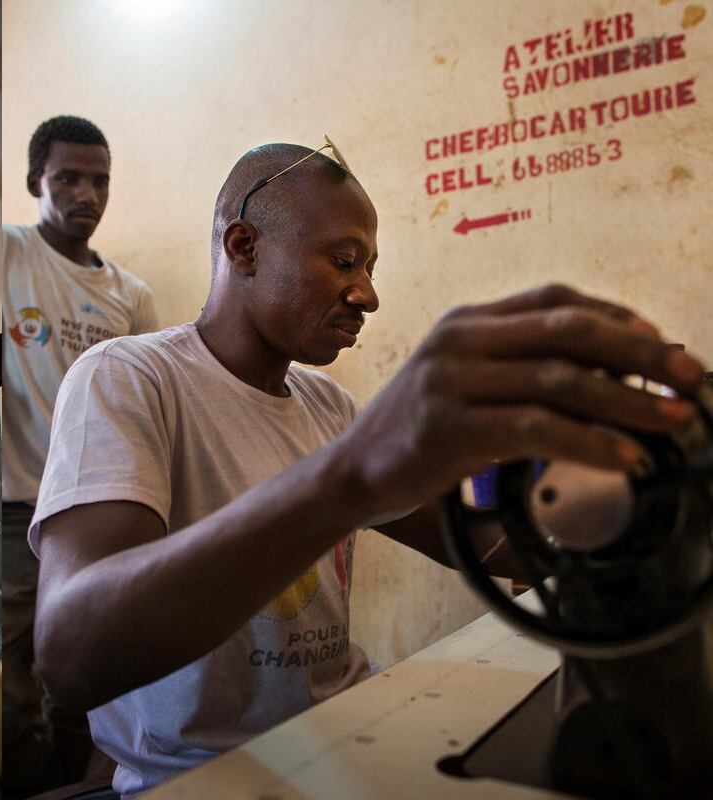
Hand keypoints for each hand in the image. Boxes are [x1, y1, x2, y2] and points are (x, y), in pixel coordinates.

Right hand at [336, 284, 704, 518]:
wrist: (350, 473)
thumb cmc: (416, 434)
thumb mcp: (463, 385)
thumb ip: (519, 371)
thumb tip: (610, 379)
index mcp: (466, 322)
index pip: (556, 300)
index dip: (620, 317)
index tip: (667, 344)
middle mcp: (458, 340)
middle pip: (569, 329)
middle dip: (643, 351)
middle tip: (693, 376)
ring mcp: (449, 381)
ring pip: (561, 379)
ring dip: (629, 401)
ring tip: (674, 422)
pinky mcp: (447, 427)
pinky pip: (537, 428)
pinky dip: (590, 443)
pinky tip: (624, 459)